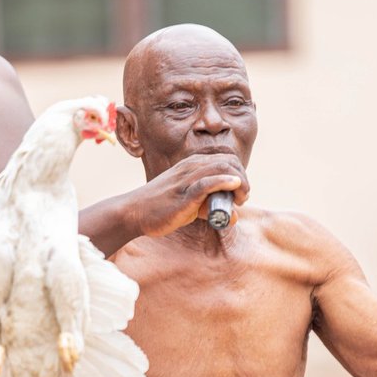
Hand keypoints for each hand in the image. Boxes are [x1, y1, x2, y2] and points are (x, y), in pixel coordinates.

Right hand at [131, 153, 249, 237]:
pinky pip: (207, 183)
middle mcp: (190, 167)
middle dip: (243, 179)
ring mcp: (186, 179)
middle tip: (242, 198)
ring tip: (240, 199)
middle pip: (230, 161)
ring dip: (239, 183)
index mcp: (191, 165)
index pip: (227, 159)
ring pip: (222, 168)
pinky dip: (223, 183)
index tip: (240, 193)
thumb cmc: (160, 208)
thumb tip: (234, 217)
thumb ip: (210, 207)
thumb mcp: (189, 205)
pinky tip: (233, 187)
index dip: (240, 174)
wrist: (133, 212)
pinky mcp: (183, 194)